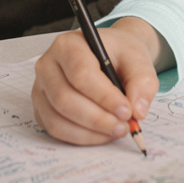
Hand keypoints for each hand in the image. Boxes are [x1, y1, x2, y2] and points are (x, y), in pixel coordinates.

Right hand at [32, 17, 164, 144]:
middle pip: (65, 99)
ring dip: (90, 132)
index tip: (127, 111)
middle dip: (98, 119)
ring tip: (116, 130)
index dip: (104, 96)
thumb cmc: (119, 55)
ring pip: (58, 119)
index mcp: (68, 45)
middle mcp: (48, 65)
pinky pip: (56, 130)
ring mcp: (41, 88)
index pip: (80, 74)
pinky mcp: (42, 108)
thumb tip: (137, 110)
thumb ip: (142, 82)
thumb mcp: (138, 60)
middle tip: (124, 126)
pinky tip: (102, 134)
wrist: (110, 56)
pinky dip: (81, 138)